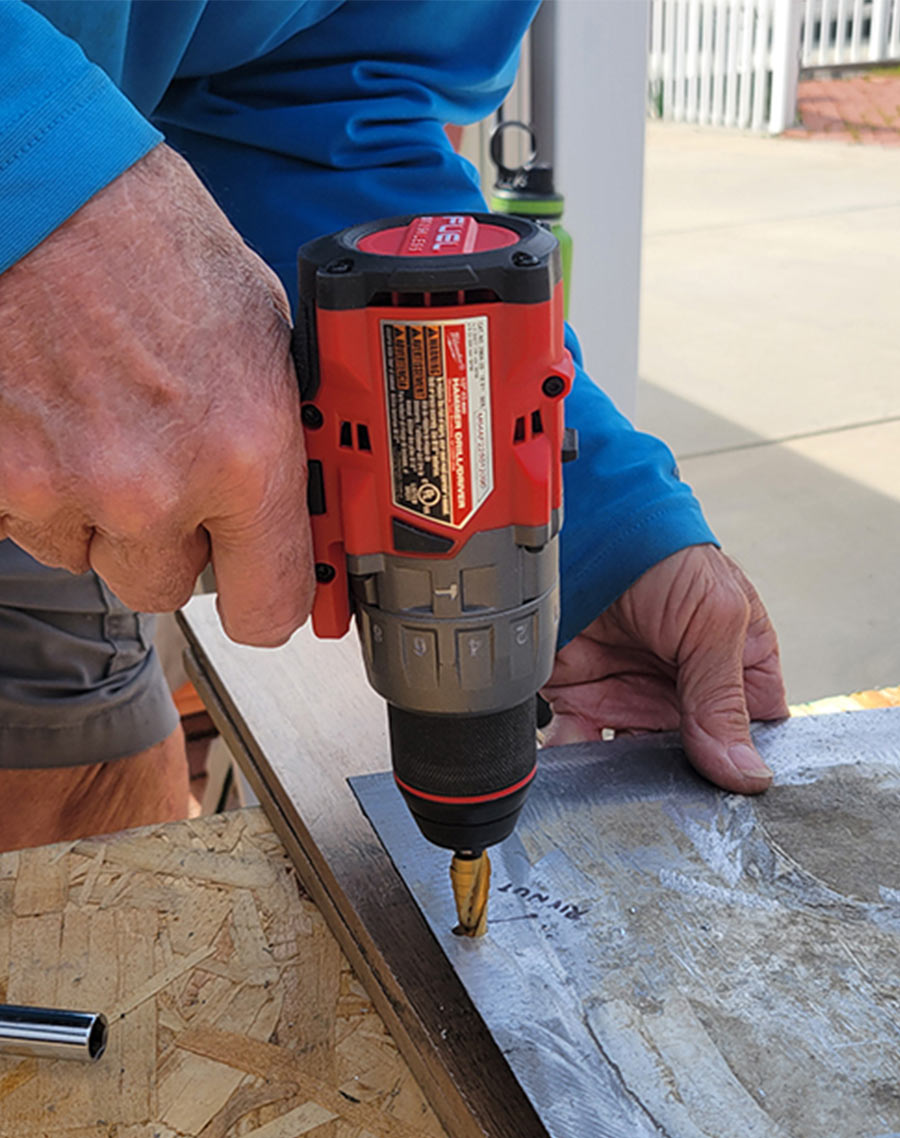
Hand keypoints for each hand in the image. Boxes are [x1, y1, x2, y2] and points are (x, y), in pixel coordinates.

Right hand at [0, 143, 312, 645]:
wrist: (37, 185)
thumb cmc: (145, 234)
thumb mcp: (259, 330)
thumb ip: (271, 434)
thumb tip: (293, 493)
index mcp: (243, 452)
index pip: (270, 605)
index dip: (266, 601)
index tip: (263, 591)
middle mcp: (155, 486)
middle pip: (167, 588)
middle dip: (170, 544)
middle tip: (165, 476)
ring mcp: (65, 487)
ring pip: (90, 555)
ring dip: (99, 513)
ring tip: (100, 422)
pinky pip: (28, 520)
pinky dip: (39, 485)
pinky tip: (53, 415)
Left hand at [541, 545, 787, 792]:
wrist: (586, 524)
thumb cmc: (664, 551)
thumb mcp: (716, 618)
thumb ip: (723, 698)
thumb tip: (745, 772)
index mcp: (734, 668)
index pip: (752, 735)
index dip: (743, 764)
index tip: (732, 794)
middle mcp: (682, 689)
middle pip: (691, 760)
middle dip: (679, 784)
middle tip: (671, 804)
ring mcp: (631, 695)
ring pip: (634, 764)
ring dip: (626, 782)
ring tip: (623, 796)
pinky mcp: (580, 697)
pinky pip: (580, 746)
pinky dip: (576, 766)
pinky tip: (577, 780)